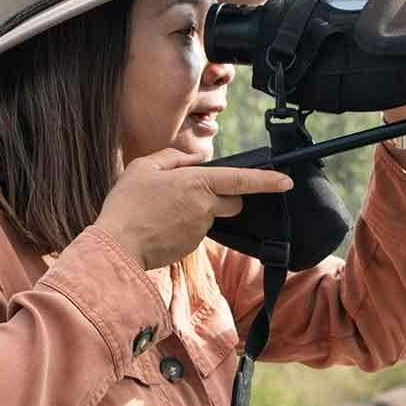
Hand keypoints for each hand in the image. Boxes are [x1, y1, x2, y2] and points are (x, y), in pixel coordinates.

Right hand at [95, 148, 293, 268]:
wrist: (117, 244)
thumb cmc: (127, 203)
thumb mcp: (143, 167)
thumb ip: (173, 158)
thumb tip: (193, 162)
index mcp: (197, 183)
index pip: (242, 180)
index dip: (268, 180)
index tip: (287, 181)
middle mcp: (205, 207)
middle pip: (233, 201)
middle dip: (224, 196)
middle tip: (192, 192)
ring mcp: (200, 230)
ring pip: (212, 216)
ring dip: (198, 210)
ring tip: (164, 209)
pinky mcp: (192, 246)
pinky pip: (196, 231)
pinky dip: (185, 226)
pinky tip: (162, 224)